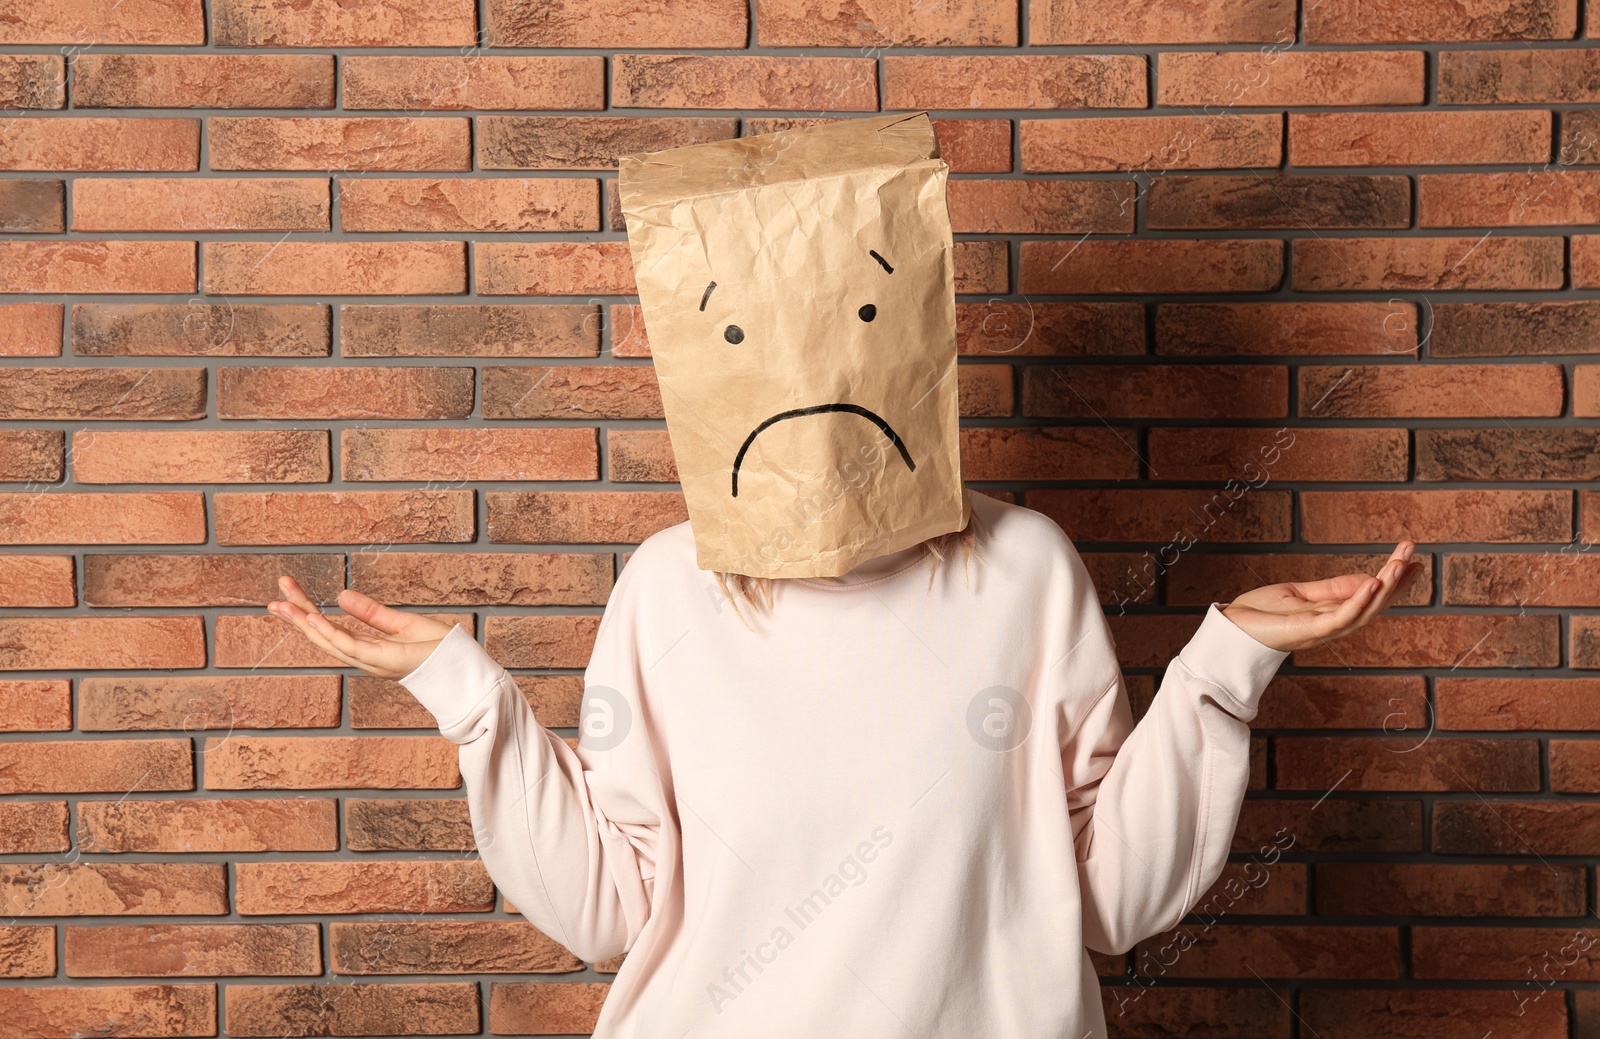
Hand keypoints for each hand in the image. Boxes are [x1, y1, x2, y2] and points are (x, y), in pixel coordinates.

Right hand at [266, 576, 453, 679]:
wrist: (463, 669)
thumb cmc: (438, 650)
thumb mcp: (402, 624)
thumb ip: (372, 613)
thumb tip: (341, 596)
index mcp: (367, 648)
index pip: (329, 628)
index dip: (306, 611)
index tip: (287, 591)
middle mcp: (364, 657)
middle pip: (322, 636)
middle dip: (297, 617)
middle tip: (273, 598)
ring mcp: (372, 660)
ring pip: (329, 641)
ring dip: (305, 624)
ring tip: (283, 606)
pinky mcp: (383, 660)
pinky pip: (351, 646)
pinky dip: (330, 634)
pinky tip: (313, 619)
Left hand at [1219, 541, 1422, 652]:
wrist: (1231, 628)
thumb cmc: (1262, 612)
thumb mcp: (1302, 593)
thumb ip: (1334, 588)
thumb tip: (1369, 579)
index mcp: (1333, 615)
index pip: (1371, 597)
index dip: (1394, 582)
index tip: (1414, 560)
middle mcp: (1334, 625)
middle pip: (1374, 604)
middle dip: (1396, 581)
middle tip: (1414, 553)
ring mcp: (1324, 630)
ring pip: (1364, 611)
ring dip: (1385, 588)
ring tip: (1400, 565)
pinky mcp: (1310, 631)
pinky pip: (1341, 617)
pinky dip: (1358, 602)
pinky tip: (1372, 583)